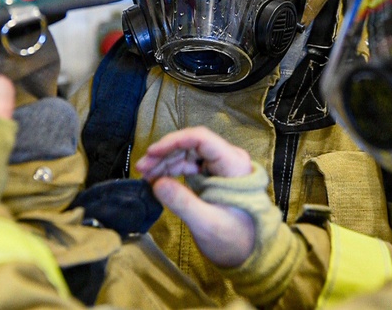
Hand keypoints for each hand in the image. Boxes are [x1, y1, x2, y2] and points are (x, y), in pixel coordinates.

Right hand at [135, 126, 254, 266]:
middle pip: (191, 144)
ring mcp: (219, 167)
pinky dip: (171, 170)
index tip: (151, 152)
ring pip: (187, 153)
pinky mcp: (211, 176)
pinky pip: (188, 165)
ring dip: (165, 161)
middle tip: (141, 167)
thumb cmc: (233, 239)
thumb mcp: (206, 224)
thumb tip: (156, 183)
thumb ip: (182, 202)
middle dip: (165, 153)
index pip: (201, 139)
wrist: (249, 253)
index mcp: (233, 164)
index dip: (174, 142)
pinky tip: (156, 180)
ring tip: (144, 175)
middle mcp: (227, 159)